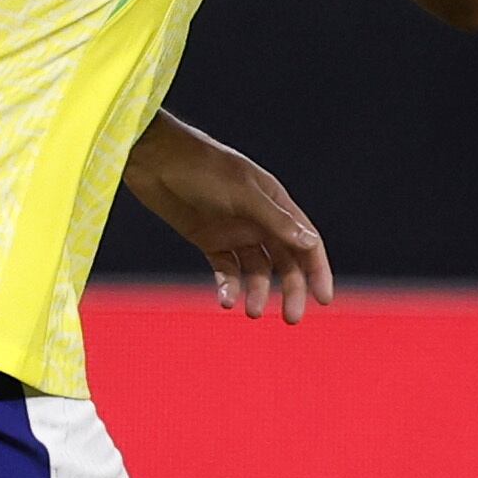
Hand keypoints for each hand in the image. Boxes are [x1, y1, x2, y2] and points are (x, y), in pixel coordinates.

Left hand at [124, 117, 331, 323]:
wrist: (154, 160)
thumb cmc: (203, 167)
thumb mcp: (242, 192)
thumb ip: (275, 219)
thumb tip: (310, 242)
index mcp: (275, 203)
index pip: (306, 241)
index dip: (317, 270)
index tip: (323, 299)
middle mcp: (259, 219)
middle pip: (285, 262)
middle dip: (291, 290)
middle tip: (291, 318)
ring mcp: (234, 232)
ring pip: (256, 270)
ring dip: (258, 291)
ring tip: (251, 311)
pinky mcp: (208, 241)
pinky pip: (226, 270)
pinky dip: (228, 286)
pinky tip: (226, 299)